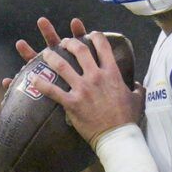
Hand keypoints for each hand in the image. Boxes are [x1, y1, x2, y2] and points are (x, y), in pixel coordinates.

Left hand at [14, 18, 138, 144]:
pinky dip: (41, 84)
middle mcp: (96, 77)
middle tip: (64, 42)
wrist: (118, 137)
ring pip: (62, 66)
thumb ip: (136, 89)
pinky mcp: (72, 103)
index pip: (102, 46)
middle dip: (70, 43)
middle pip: (79, 51)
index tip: (90, 35)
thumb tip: (139, 85)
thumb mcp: (137, 99)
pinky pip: (53, 91)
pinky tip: (33, 79)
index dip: (95, 36)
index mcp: (112, 73)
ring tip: (45, 54)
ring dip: (52, 57)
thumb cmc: (128, 119)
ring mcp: (83, 89)